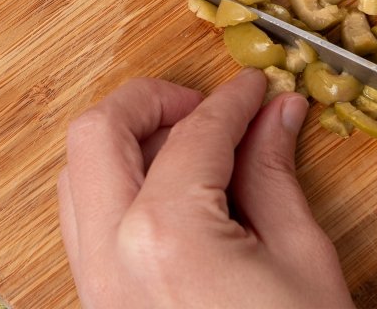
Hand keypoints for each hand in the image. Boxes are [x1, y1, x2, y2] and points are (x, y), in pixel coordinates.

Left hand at [58, 68, 353, 308]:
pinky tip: (170, 190)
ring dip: (125, 142)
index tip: (256, 89)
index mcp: (165, 236)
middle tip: (204, 105)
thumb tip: (276, 114)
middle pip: (96, 133)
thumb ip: (274, 173)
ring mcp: (94, 286)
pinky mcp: (97, 306)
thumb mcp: (301, 259)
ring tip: (189, 146)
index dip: (232, 101)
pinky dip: (116, 186)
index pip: (194, 134)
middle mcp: (110, 255)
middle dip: (150, 101)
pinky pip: (84, 222)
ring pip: (76, 175)